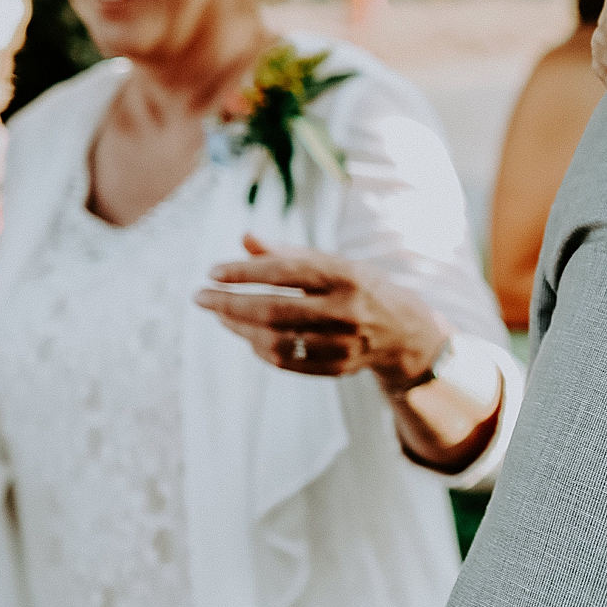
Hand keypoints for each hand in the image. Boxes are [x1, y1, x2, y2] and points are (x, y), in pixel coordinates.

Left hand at [194, 235, 449, 390]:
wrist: (405, 330)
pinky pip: (287, 361)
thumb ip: (288, 253)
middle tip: (201, 297)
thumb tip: (244, 238)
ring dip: (240, 329)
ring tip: (221, 316)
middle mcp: (347, 311)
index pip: (285, 272)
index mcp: (345, 276)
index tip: (213, 271)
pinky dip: (260, 348)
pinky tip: (247, 335)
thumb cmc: (358, 287)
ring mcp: (344, 344)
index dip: (244, 272)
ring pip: (277, 341)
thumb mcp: (331, 263)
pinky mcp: (338, 368)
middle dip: (230, 304)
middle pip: (275, 311)